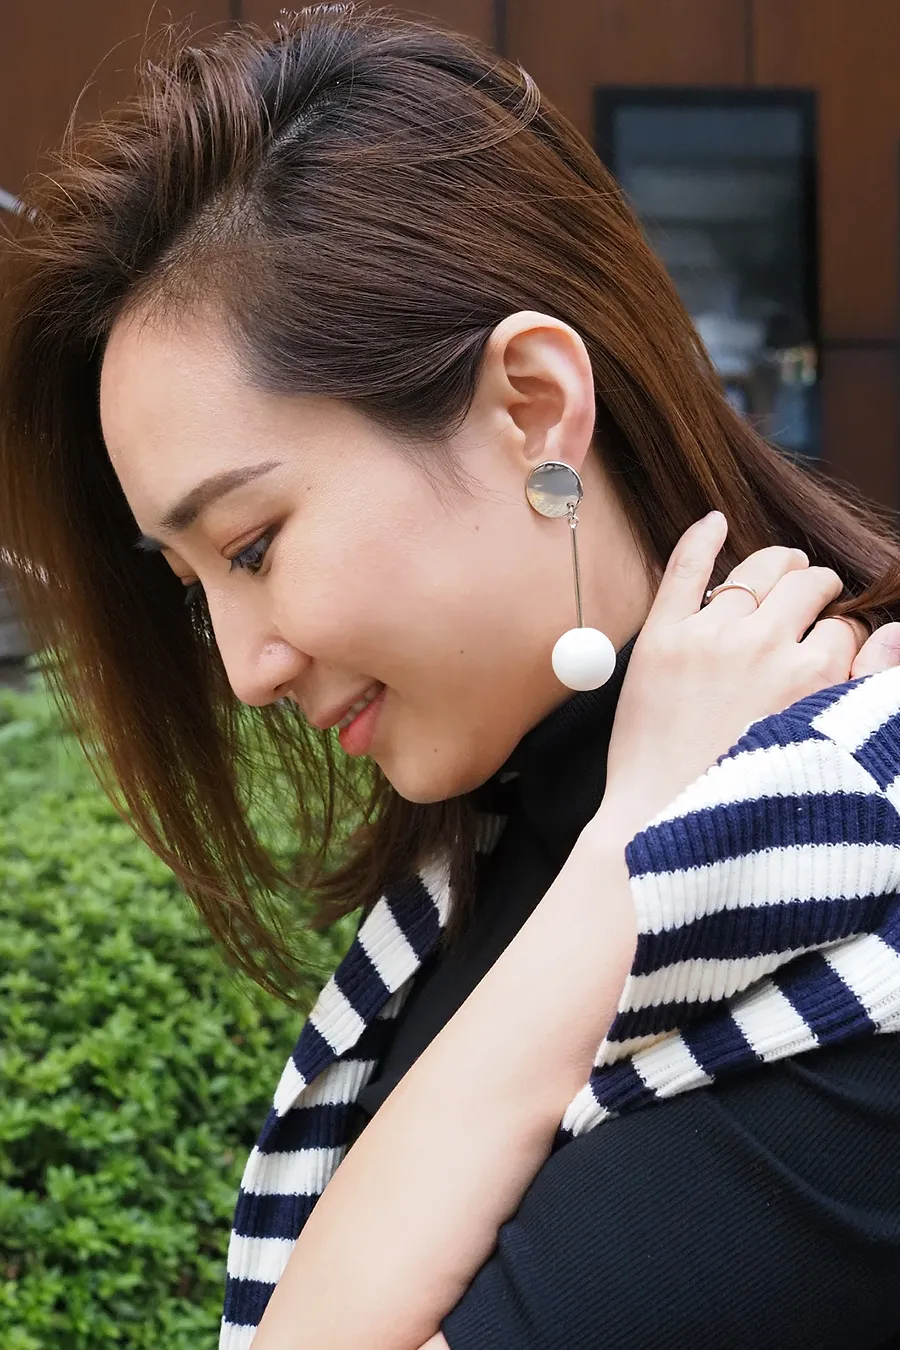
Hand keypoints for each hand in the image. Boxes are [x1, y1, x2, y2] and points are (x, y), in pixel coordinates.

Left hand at [595, 511, 899, 843]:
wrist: (664, 826)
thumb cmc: (744, 799)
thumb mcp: (825, 748)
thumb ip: (864, 687)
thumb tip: (891, 633)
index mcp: (813, 677)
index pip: (841, 630)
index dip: (838, 635)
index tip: (827, 646)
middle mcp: (764, 647)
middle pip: (805, 588)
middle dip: (817, 589)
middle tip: (813, 595)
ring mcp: (709, 638)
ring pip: (756, 572)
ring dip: (777, 565)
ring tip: (782, 569)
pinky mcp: (661, 640)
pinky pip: (684, 571)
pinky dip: (700, 539)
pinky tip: (713, 521)